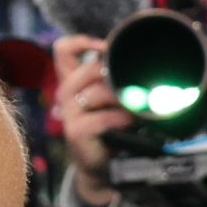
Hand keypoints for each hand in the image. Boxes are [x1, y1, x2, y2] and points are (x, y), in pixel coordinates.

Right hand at [51, 35, 131, 206]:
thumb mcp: (110, 100)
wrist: (100, 164)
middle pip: (87, 68)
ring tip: (137, 106)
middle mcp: (65, 93)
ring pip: (97, 92)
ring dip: (122, 99)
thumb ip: (116, 82)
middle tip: (133, 84)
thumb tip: (143, 63)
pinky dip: (121, 119)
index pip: (63, 50)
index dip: (82, 42)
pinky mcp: (76, 131)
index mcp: (72, 81)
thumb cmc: (109, 127)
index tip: (105, 47)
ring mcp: (69, 112)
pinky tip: (130, 122)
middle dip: (114, 75)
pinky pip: (103, 118)